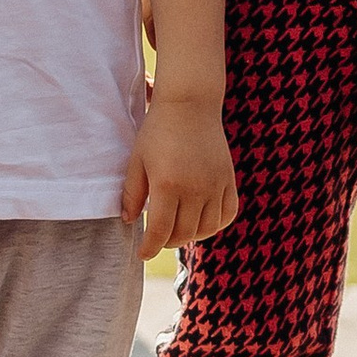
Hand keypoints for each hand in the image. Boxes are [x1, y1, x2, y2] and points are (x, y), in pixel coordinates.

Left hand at [121, 98, 238, 258]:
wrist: (190, 104)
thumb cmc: (157, 130)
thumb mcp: (137, 160)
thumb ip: (132, 193)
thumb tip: (128, 221)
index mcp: (167, 185)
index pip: (160, 231)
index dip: (149, 247)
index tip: (142, 253)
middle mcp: (195, 189)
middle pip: (184, 234)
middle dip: (168, 242)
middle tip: (158, 237)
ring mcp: (215, 185)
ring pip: (207, 229)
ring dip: (191, 235)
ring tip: (178, 229)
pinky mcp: (228, 180)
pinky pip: (227, 214)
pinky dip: (215, 224)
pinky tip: (201, 220)